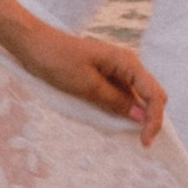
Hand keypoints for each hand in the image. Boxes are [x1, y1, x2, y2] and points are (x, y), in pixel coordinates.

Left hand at [17, 20, 165, 140]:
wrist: (33, 44)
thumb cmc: (58, 60)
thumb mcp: (87, 86)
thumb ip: (115, 101)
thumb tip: (140, 117)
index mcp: (127, 62)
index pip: (154, 94)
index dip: (154, 120)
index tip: (144, 142)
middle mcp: (126, 65)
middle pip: (151, 95)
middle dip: (150, 119)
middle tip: (141, 143)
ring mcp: (116, 70)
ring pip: (136, 97)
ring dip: (136, 116)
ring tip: (130, 137)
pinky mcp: (104, 76)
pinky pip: (120, 95)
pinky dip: (121, 110)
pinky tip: (114, 122)